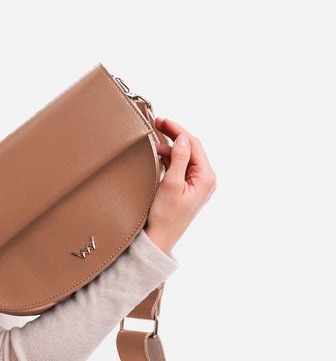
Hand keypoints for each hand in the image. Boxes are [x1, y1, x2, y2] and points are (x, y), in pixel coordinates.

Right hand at [143, 117, 216, 254]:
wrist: (159, 239)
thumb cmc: (164, 216)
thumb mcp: (171, 184)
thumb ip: (178, 159)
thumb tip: (182, 138)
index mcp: (206, 178)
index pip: (194, 144)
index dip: (178, 130)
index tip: (162, 121)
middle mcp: (206, 180)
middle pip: (192, 149)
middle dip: (175, 136)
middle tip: (158, 123)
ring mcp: (198, 184)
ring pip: (186, 157)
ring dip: (171, 148)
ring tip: (154, 144)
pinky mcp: (189, 189)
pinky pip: (182, 167)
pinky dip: (171, 159)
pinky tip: (159, 156)